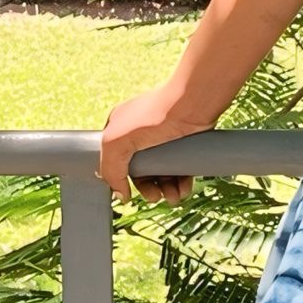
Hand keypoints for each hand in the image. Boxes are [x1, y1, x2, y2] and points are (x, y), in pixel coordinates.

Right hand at [98, 84, 211, 200]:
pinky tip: (183, 190)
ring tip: (174, 197)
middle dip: (149, 188)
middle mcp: (141, 134)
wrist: (192, 105)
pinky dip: (181, 183)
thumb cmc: (153, 116)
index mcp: (120, 129)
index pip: (117, 162)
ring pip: (162, 173)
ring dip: (167, 190)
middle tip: (156, 197)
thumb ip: (110, 169)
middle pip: (142, 171)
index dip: (123, 179)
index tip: (130, 193)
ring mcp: (163, 140)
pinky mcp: (183, 144)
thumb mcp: (117, 141)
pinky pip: (180, 169)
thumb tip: (120, 194)